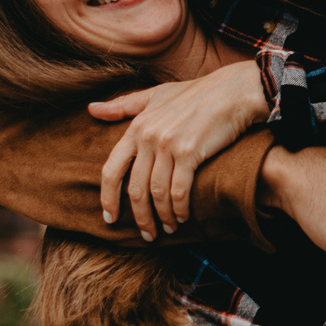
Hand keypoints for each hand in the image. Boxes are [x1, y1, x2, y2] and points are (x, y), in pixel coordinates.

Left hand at [88, 60, 269, 237]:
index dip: (108, 197)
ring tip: (168, 229)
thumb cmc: (197, 94)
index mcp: (137, 126)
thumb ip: (124, 105)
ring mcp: (168, 145)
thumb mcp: (156, 95)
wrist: (233, 91)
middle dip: (139, 216)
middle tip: (147, 234)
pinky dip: (179, 209)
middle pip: (135, 188)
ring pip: (157, 193)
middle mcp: (148, 136)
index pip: (112, 169)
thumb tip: (91, 109)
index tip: (110, 218)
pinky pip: (178, 191)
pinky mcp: (190, 153)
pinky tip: (183, 217)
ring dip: (162, 217)